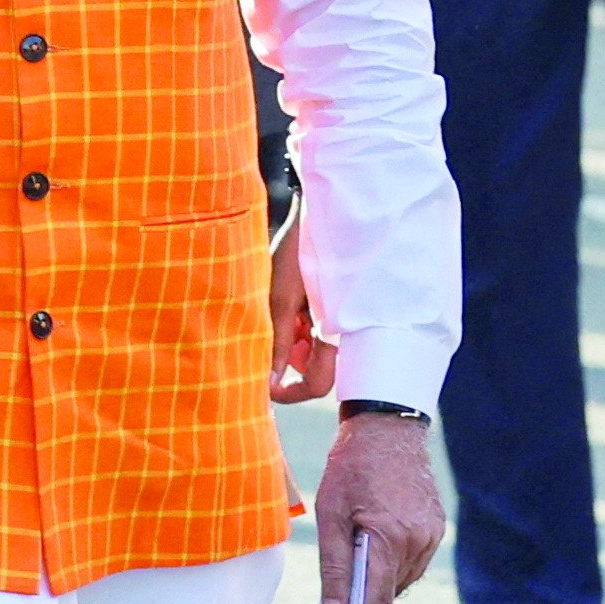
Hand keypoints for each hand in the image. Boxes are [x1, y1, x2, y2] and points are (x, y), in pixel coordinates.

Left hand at [266, 207, 335, 402]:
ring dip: (291, 336)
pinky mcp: (333, 306)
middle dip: (287, 356)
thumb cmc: (301, 250)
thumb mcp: (281, 297)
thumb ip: (278, 342)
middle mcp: (341, 330)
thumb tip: (269, 382)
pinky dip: (297, 321)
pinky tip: (289, 298)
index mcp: (334, 330)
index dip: (288, 391)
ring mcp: (337, 318)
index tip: (263, 383)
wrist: (322, 212)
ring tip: (279, 306)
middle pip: (311, 367)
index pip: (315, 384)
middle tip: (272, 328)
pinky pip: (315, 328)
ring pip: (310, 348)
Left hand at [312, 413, 443, 603]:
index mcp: (389, 539)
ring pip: (401, 579)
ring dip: (379, 581)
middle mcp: (418, 542)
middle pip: (389, 593)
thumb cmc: (351, 467)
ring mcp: (431, 535)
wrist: (388, 427)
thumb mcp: (331, 514)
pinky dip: (392, 562)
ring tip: (354, 558)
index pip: (376, 602)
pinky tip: (374, 543)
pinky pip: (412, 560)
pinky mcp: (436, 527)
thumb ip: (333, 567)